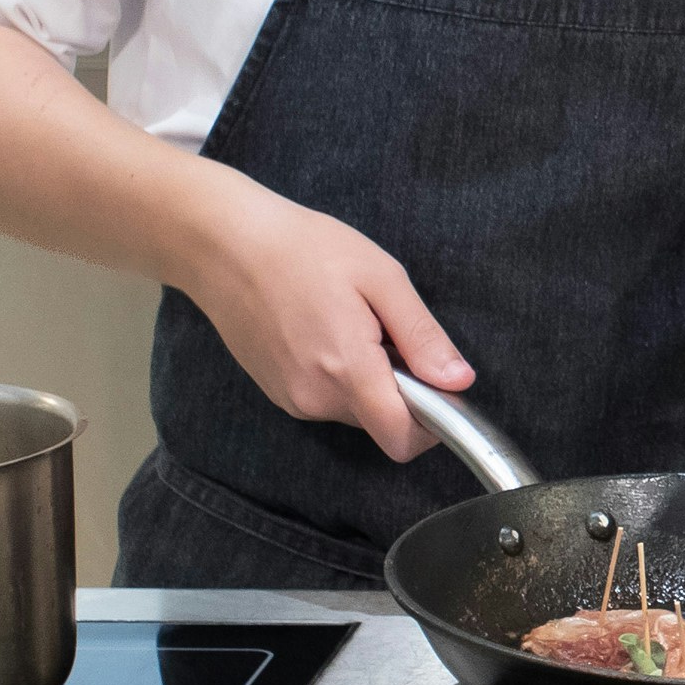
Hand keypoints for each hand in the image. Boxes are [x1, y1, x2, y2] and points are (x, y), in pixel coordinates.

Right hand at [178, 171, 472, 457]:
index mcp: (347, 371)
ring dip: (368, 380)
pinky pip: (327, 399)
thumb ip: (422, 337)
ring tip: (350, 322)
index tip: (438, 385)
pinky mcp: (277, 392)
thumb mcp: (381, 278)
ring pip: (355, 411)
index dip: (434, 423)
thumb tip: (459, 381)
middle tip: (385, 330)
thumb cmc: (304, 249)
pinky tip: (323, 329)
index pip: (403, 440)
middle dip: (400, 388)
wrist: (225, 245)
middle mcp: (315, 398)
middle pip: (382, 423)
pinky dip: (339, 376)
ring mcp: (291, 399)